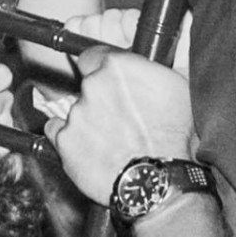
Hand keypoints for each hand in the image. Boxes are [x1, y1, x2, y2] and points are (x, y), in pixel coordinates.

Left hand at [45, 49, 196, 204]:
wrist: (157, 181)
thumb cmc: (174, 137)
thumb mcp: (177, 90)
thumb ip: (152, 73)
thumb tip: (147, 68)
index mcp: (117, 66)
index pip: (93, 55)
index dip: (100, 69)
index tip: (109, 80)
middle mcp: (92, 85)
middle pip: (87, 86)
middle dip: (100, 99)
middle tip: (121, 118)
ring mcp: (75, 114)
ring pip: (76, 112)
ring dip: (89, 122)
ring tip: (113, 141)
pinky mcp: (64, 142)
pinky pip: (58, 133)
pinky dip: (70, 139)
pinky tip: (90, 149)